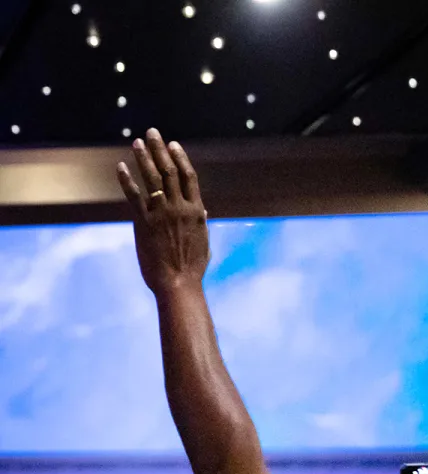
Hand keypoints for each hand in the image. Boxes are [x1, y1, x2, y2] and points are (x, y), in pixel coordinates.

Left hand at [117, 129, 209, 294]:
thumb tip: (203, 210)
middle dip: (160, 149)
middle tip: (152, 133)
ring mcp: (162, 214)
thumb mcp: (203, 243)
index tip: (173, 144)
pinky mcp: (144, 223)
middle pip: (170, 171)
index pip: (189, 177)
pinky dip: (127, 179)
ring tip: (136, 143)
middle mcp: (180, 208)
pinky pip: (134, 196)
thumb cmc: (192, 269)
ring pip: (153, 178)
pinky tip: (121, 166)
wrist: (179, 284)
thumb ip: (201, 223)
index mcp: (196, 212)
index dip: (180, 158)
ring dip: (144, 158)